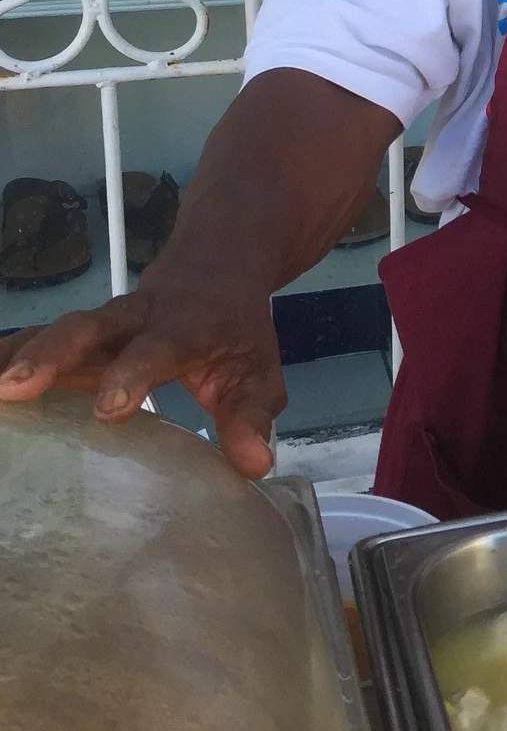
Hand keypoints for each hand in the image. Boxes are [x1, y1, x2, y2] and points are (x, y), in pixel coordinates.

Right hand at [0, 260, 285, 479]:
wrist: (215, 266)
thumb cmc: (235, 329)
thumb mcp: (257, 369)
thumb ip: (252, 415)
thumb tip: (254, 464)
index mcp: (183, 326)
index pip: (156, 348)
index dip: (132, 374)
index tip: (109, 408)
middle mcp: (135, 318)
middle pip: (88, 327)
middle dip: (51, 354)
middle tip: (13, 387)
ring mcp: (101, 322)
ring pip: (55, 330)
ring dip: (18, 355)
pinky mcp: (78, 333)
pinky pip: (35, 340)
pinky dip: (7, 355)